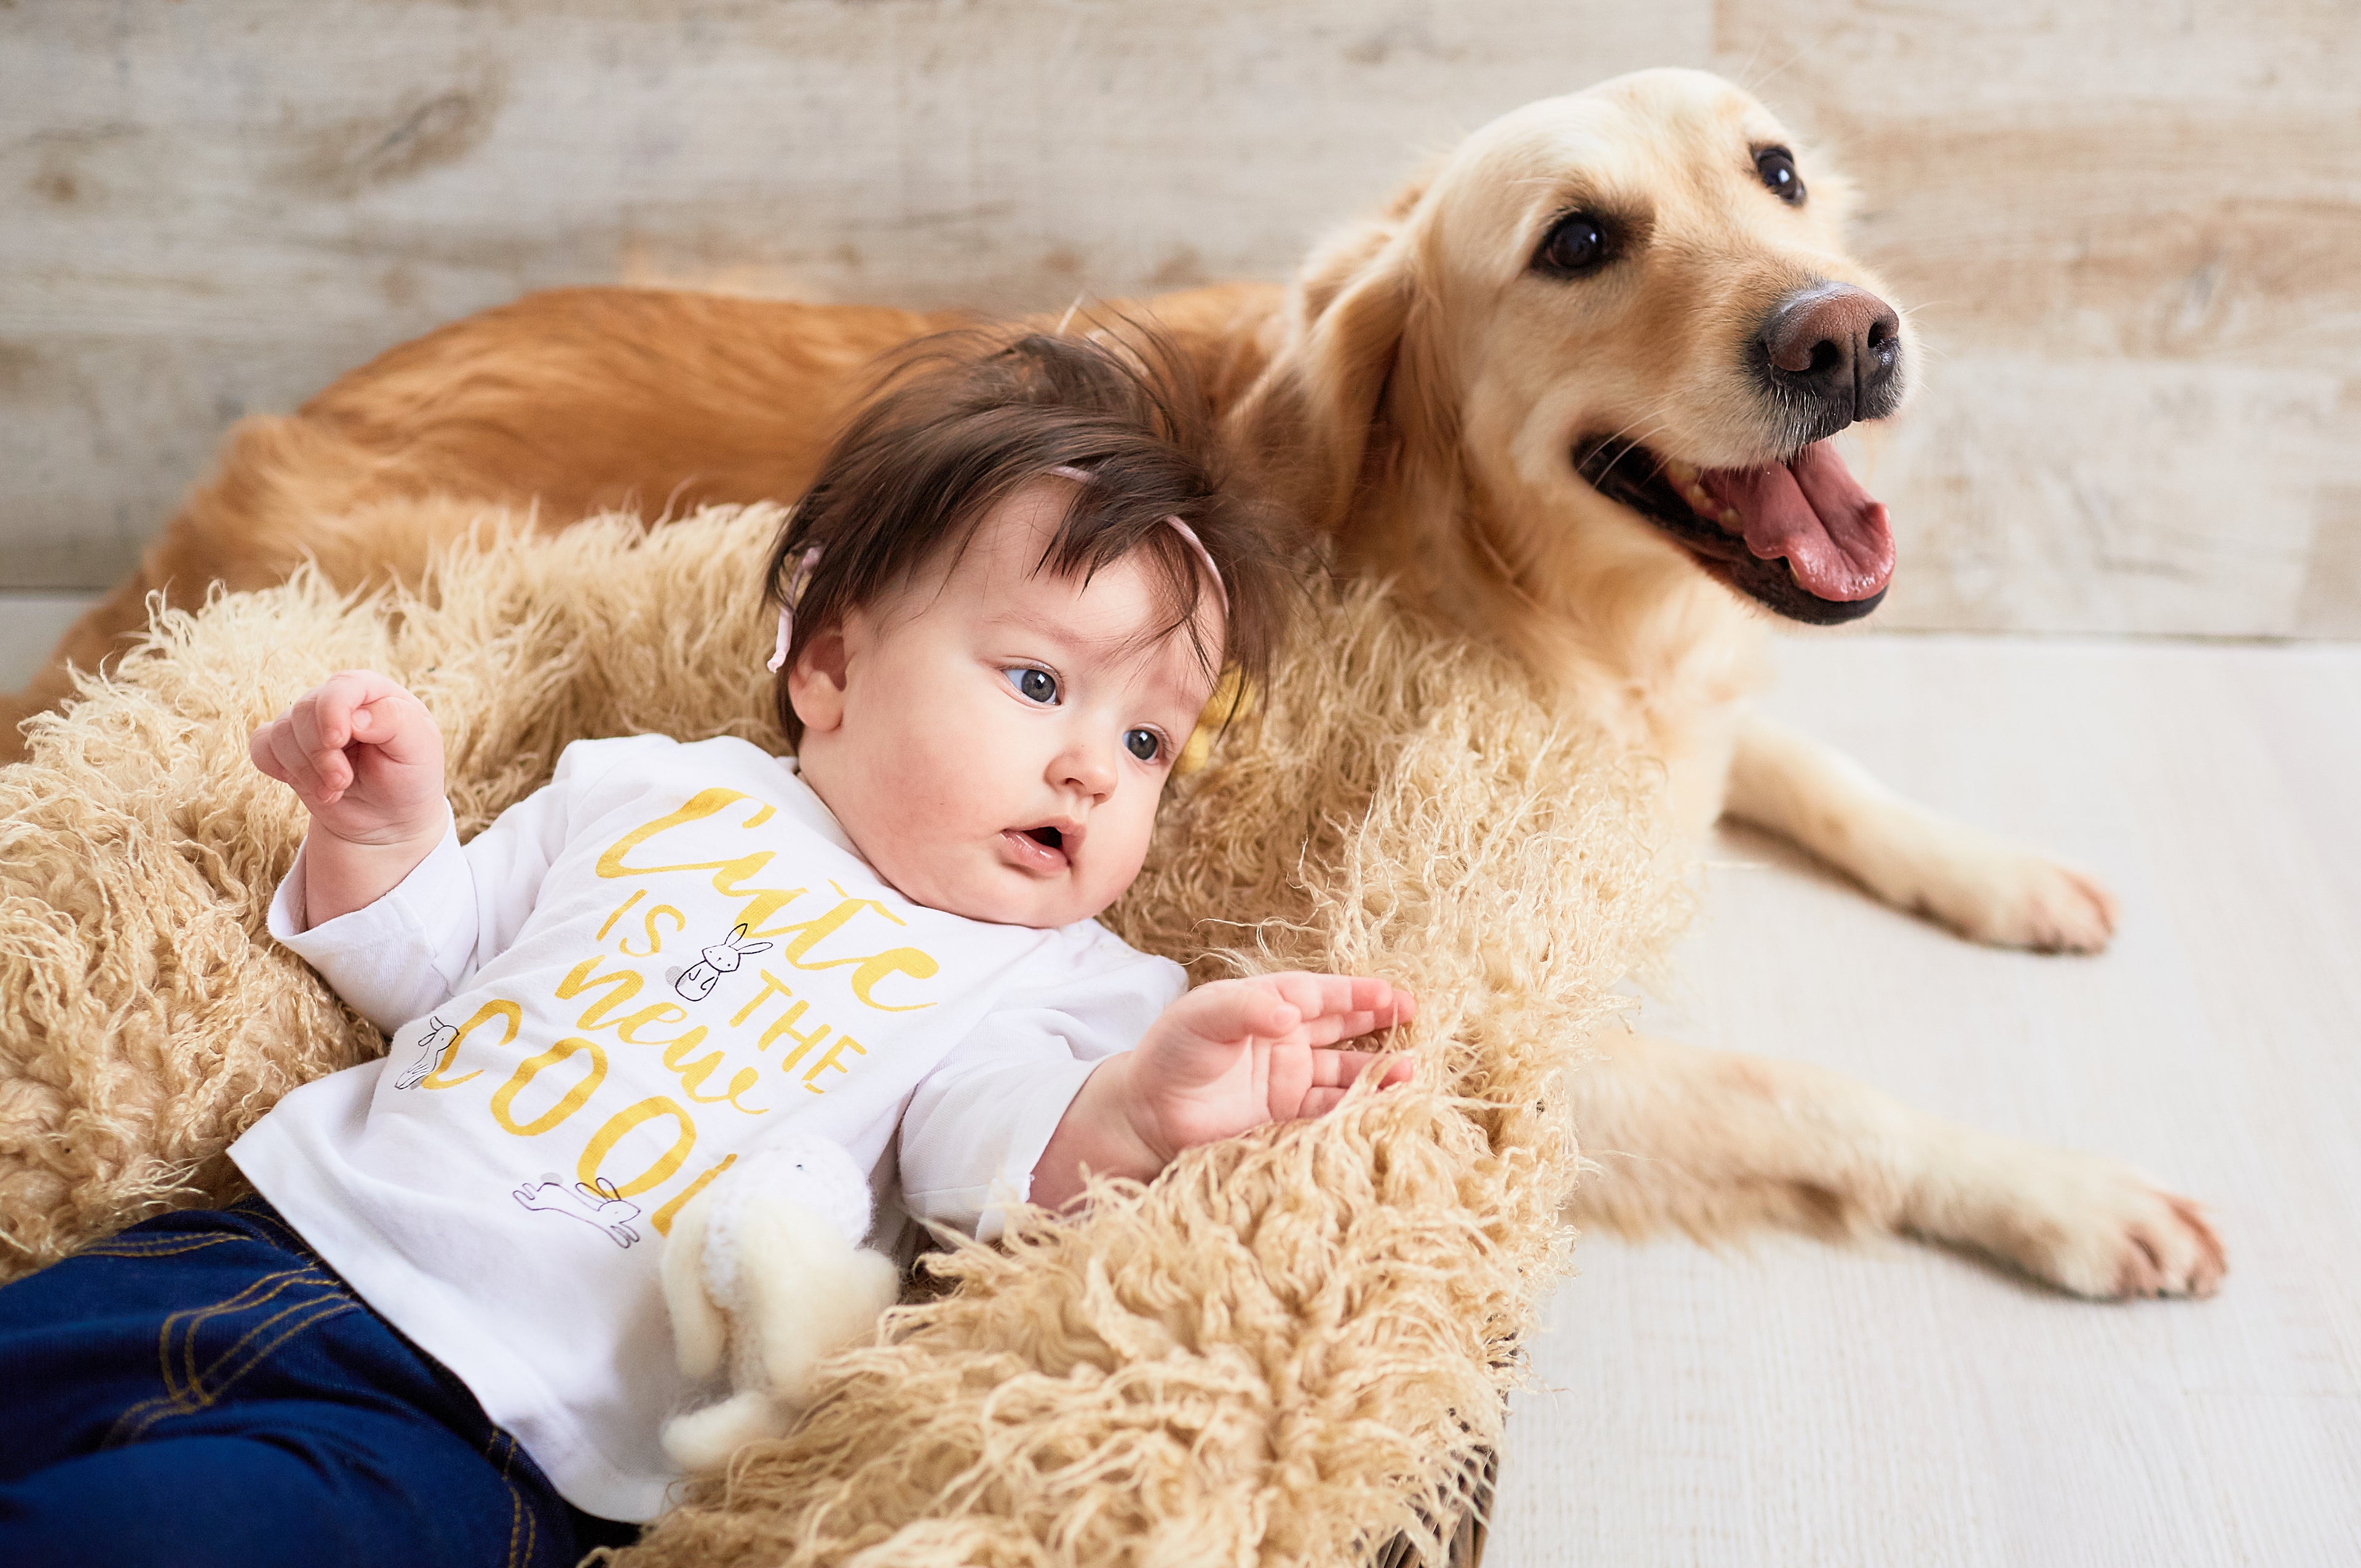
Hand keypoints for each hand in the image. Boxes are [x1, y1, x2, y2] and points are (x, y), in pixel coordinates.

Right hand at [250, 671, 447, 923]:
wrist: (388, 817)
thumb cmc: (409, 776)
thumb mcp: (419, 749)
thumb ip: (395, 722)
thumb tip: (356, 718)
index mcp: (372, 692)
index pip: (342, 687)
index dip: (333, 712)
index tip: (337, 742)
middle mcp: (336, 701)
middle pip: (304, 712)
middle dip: (321, 754)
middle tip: (343, 781)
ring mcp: (308, 724)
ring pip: (280, 733)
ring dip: (305, 770)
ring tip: (335, 789)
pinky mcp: (287, 749)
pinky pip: (261, 747)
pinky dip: (278, 768)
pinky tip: (307, 783)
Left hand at [1121, 974, 1417, 1161]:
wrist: (1146, 1114)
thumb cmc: (1170, 1053)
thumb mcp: (1202, 1017)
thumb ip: (1247, 1009)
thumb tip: (1293, 1012)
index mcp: (1266, 1006)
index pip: (1320, 994)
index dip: (1357, 993)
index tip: (1392, 994)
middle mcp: (1283, 1039)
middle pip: (1341, 1026)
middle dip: (1378, 1021)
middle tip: (1414, 1018)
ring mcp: (1286, 1078)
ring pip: (1342, 1070)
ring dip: (1375, 1070)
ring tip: (1408, 1071)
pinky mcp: (1285, 1116)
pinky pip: (1329, 1109)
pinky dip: (1356, 1107)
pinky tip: (1381, 1105)